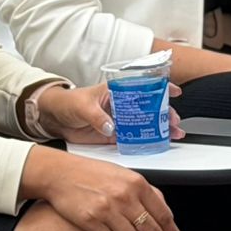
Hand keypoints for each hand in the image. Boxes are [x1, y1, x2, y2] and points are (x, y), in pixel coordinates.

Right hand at [26, 146, 187, 230]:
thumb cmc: (92, 174)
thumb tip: (165, 212)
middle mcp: (124, 196)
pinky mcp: (91, 221)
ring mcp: (107, 210)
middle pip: (152, 230)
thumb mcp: (123, 175)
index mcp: (136, 183)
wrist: (60, 173)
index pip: (163, 213)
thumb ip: (144, 191)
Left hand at [38, 83, 184, 145]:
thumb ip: (97, 116)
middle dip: (165, 113)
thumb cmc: (69, 103)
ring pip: (145, 123)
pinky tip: (157, 144)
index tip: (174, 91)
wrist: (56, 119)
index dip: (160, 87)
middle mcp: (121, 105)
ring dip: (160, 128)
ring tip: (174, 134)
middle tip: (175, 120)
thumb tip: (110, 126)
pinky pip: (134, 138)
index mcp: (116, 91)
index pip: (142, 86)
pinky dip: (147, 141)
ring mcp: (120, 120)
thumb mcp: (83, 105)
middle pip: (149, 107)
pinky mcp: (115, 135)